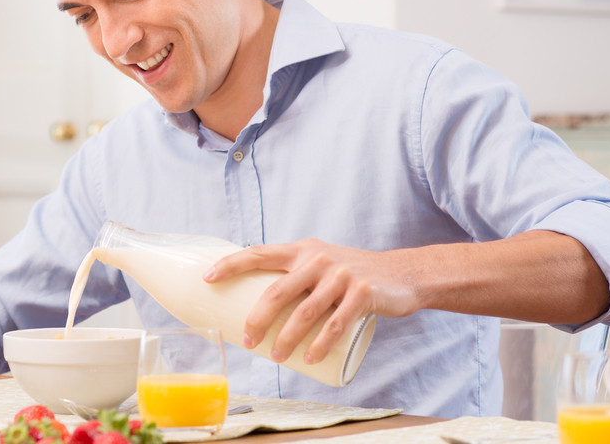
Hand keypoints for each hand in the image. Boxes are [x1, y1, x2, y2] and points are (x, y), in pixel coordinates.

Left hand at [203, 239, 421, 364]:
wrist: (401, 274)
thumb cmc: (350, 274)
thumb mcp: (321, 263)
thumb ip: (294, 275)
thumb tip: (255, 302)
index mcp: (302, 250)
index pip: (259, 253)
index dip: (232, 264)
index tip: (208, 278)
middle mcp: (318, 259)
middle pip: (277, 290)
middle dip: (257, 318)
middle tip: (247, 340)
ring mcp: (341, 275)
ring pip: (305, 312)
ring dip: (286, 338)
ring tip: (275, 356)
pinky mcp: (362, 293)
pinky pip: (336, 324)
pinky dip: (319, 344)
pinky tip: (308, 358)